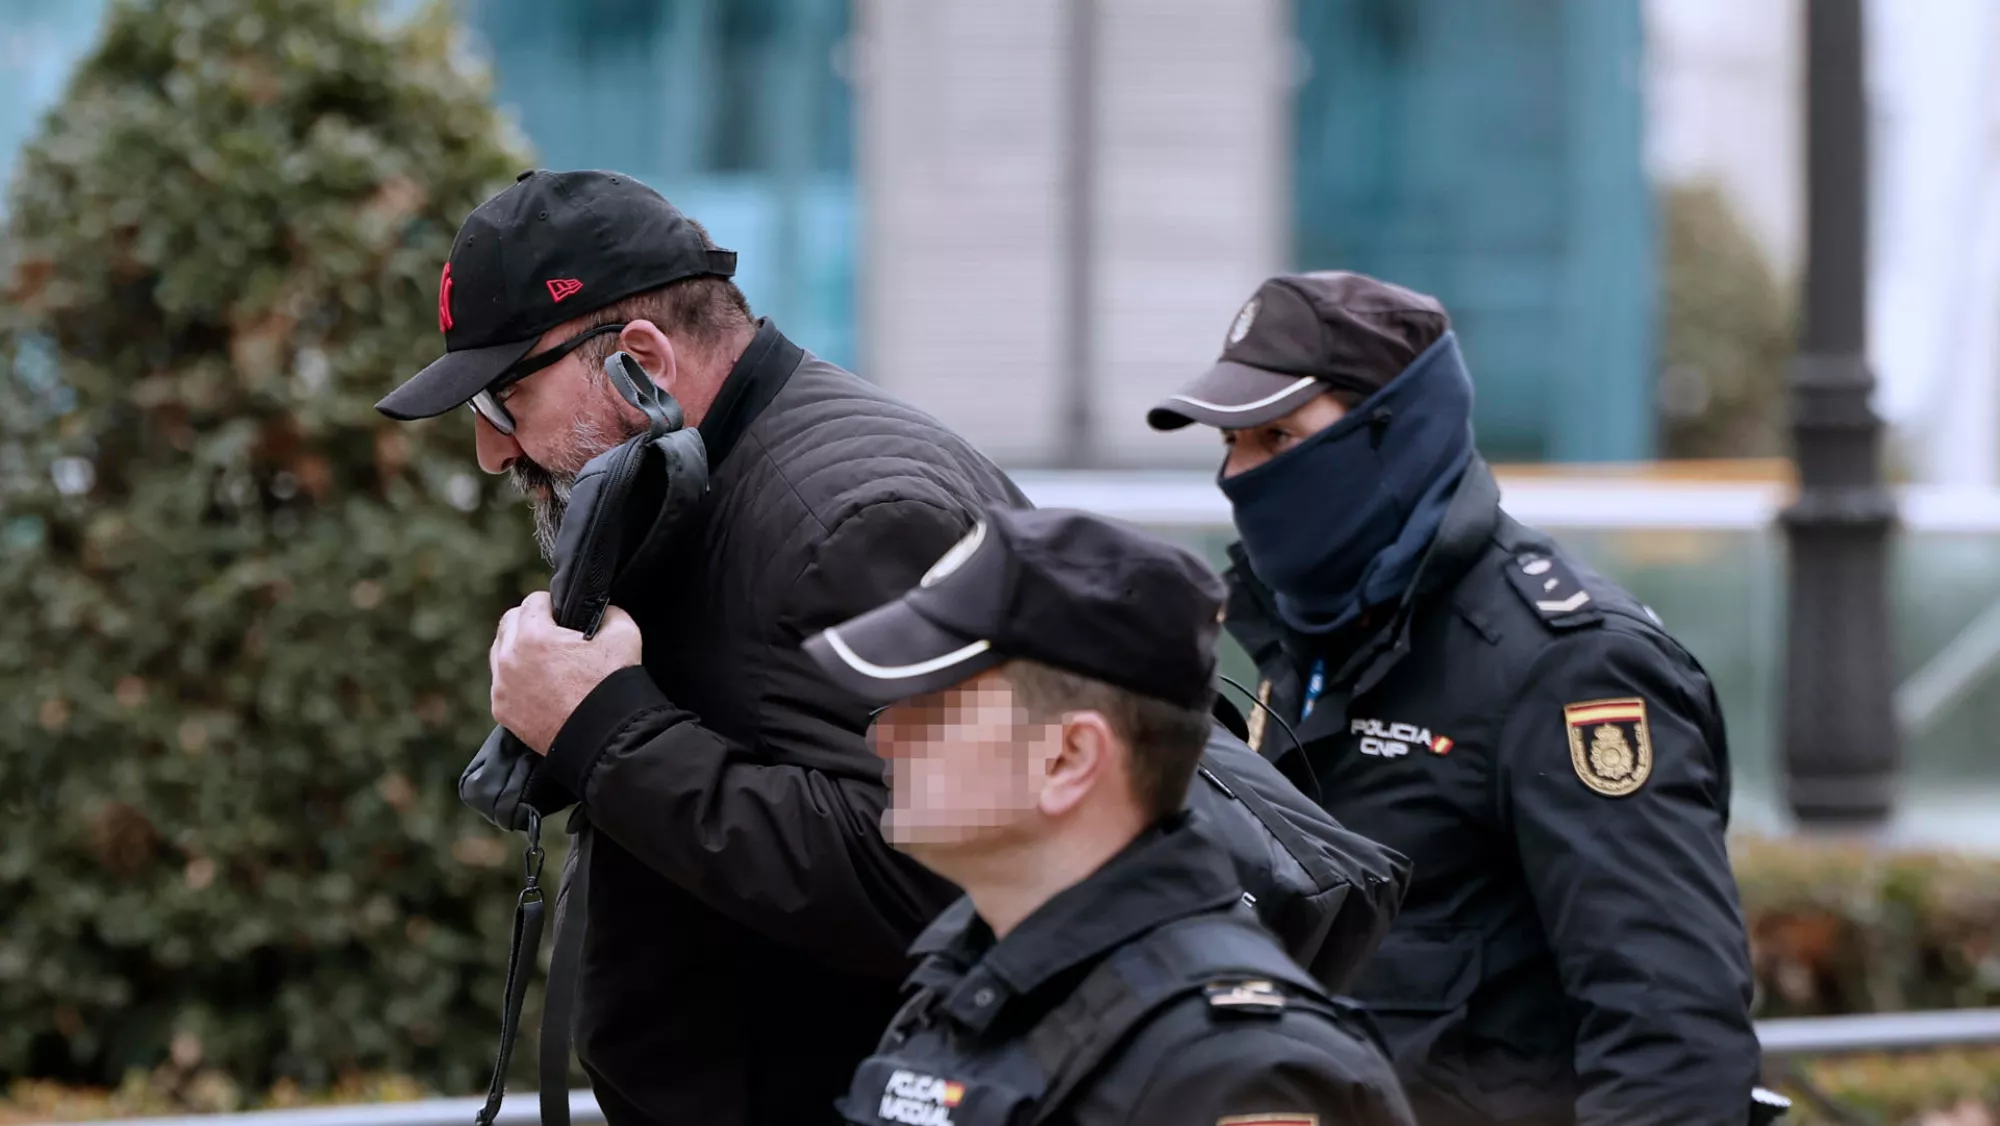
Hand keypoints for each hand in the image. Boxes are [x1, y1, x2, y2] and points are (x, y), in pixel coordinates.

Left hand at [489, 591, 642, 754]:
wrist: (604, 738)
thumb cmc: (612, 685)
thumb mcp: (623, 633)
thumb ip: (609, 611)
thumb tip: (600, 611)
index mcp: (533, 636)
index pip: (533, 601)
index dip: (553, 604)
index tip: (564, 615)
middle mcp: (509, 659)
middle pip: (509, 622)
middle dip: (530, 622)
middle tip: (553, 634)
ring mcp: (502, 687)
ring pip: (500, 653)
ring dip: (518, 649)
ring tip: (545, 660)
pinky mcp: (502, 710)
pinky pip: (502, 683)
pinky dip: (516, 679)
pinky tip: (540, 686)